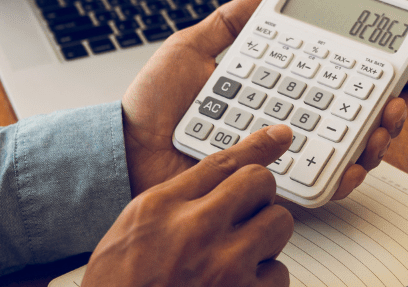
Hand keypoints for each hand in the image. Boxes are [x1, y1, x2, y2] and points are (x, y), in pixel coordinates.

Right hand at [83, 125, 295, 285]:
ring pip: (278, 222)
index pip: (220, 162)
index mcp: (161, 208)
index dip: (257, 146)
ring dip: (265, 237)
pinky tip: (241, 285)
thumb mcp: (128, 234)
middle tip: (248, 214)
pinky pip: (279, 272)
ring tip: (240, 254)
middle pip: (258, 181)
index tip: (279, 136)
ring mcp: (224, 264)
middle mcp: (195, 229)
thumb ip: (171, 204)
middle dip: (259, 195)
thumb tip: (213, 186)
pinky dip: (264, 280)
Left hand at [120, 0, 407, 197]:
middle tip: (391, 98)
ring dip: (373, 141)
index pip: (326, 84)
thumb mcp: (191, 50)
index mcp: (270, 92)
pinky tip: (350, 161)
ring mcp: (280, 158)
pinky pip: (318, 186)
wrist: (127, 151)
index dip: (359, 74)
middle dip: (381, 111)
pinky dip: (343, 175)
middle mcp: (282, 126)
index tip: (380, 58)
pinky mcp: (271, 186)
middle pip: (347, 120)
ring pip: (343, 153)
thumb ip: (229, 23)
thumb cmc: (153, 108)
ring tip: (379, 128)